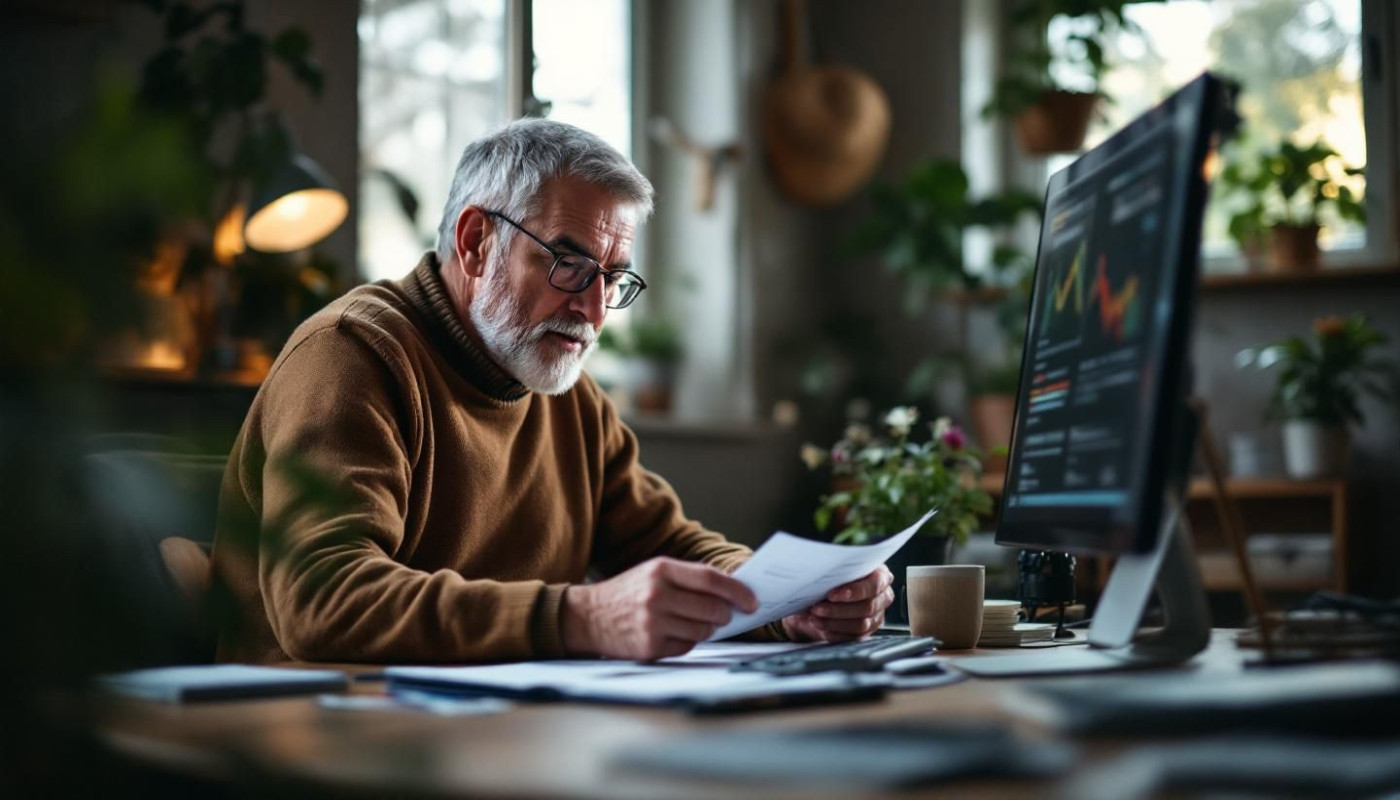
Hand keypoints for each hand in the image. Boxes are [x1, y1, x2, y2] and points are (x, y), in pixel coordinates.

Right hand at [561, 558, 758, 660]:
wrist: (588, 616)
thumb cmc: (628, 593)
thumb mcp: (653, 572)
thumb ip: (689, 578)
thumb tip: (731, 590)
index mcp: (661, 570)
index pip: (711, 580)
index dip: (737, 591)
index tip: (751, 600)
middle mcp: (657, 595)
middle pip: (712, 608)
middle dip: (726, 614)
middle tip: (728, 615)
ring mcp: (653, 622)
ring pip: (703, 630)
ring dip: (708, 630)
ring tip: (698, 624)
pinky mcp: (650, 646)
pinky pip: (686, 646)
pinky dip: (688, 642)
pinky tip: (675, 633)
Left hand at [780, 565, 893, 641]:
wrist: (822, 596)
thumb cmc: (831, 578)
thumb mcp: (832, 570)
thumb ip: (833, 571)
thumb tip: (816, 575)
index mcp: (880, 575)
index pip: (874, 584)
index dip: (854, 591)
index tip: (831, 595)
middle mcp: (882, 596)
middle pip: (867, 607)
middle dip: (838, 609)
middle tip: (817, 608)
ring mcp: (876, 616)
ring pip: (860, 624)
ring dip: (833, 622)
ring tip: (814, 617)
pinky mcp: (867, 632)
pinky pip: (853, 637)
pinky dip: (834, 633)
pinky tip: (820, 626)